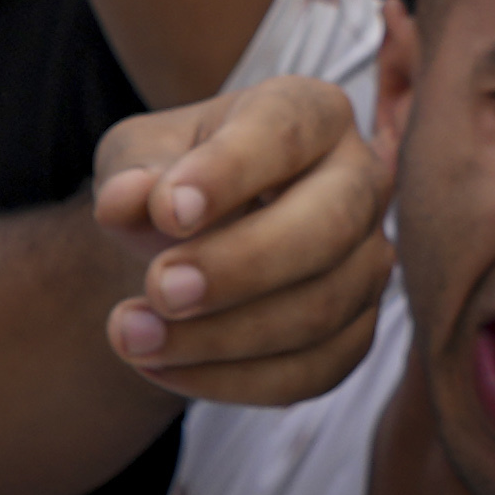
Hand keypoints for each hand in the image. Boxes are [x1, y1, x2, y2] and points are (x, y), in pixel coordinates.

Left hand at [87, 75, 390, 408]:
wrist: (196, 234)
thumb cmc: (174, 177)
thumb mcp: (138, 157)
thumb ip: (130, 172)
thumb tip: (126, 199)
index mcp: (312, 113)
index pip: (284, 132)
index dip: (228, 173)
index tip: (166, 211)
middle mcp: (360, 180)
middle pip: (328, 226)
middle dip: (240, 267)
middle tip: (158, 290)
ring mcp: (368, 259)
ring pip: (321, 310)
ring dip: (221, 337)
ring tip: (133, 337)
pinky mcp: (357, 329)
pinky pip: (313, 370)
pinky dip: (233, 381)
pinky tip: (164, 369)